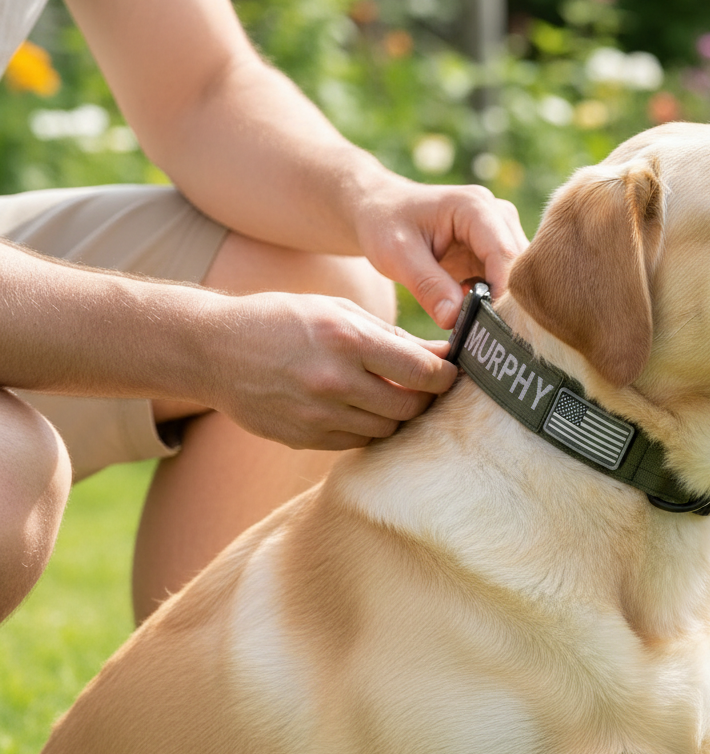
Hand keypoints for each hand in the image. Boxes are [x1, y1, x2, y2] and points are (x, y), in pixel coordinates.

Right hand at [202, 292, 457, 449]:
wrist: (214, 350)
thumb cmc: (283, 320)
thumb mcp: (338, 312)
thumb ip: (393, 336)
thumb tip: (442, 354)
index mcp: (348, 340)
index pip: (421, 372)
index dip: (446, 376)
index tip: (450, 372)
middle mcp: (335, 381)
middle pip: (410, 407)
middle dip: (426, 397)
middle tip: (425, 385)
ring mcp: (318, 416)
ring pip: (387, 429)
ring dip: (398, 414)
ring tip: (390, 393)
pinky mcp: (305, 439)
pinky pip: (358, 442)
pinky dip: (369, 428)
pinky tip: (360, 407)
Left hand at [351, 177, 528, 328]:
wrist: (380, 210)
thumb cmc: (384, 224)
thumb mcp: (397, 254)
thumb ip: (427, 286)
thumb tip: (455, 321)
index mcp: (476, 208)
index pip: (505, 255)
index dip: (504, 294)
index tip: (492, 331)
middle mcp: (498, 216)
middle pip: (520, 268)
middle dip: (507, 305)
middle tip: (487, 342)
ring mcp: (500, 234)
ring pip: (518, 280)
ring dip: (502, 308)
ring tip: (481, 336)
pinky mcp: (495, 253)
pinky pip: (506, 285)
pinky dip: (494, 306)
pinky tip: (475, 323)